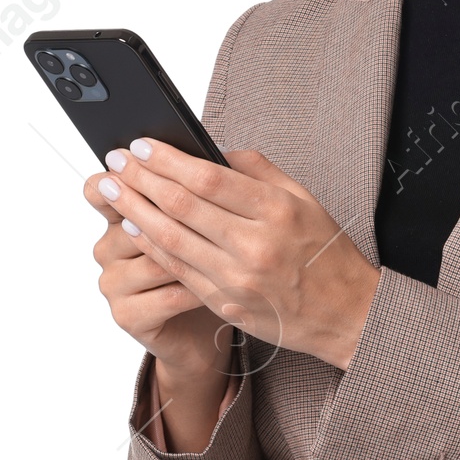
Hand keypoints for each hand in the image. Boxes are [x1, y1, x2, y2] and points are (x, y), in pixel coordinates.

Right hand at [85, 170, 231, 384]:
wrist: (202, 328)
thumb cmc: (207, 266)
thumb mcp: (203, 223)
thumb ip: (201, 190)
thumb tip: (216, 152)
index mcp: (120, 216)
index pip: (101, 188)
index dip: (118, 175)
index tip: (134, 156)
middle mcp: (109, 247)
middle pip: (133, 218)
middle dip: (171, 204)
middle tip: (209, 196)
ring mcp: (114, 283)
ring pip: (154, 256)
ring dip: (192, 250)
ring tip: (228, 242)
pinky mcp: (128, 315)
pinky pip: (167, 296)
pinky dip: (198, 287)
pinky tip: (226, 281)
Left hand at [91, 139, 380, 371]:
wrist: (346, 314)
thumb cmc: (325, 253)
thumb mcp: (304, 199)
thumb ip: (258, 170)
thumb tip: (211, 150)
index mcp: (277, 211)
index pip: (208, 177)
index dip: (167, 159)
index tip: (141, 145)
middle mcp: (256, 245)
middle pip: (182, 205)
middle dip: (141, 179)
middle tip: (115, 162)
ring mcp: (238, 279)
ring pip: (172, 239)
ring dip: (135, 210)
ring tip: (113, 190)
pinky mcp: (226, 304)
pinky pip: (178, 270)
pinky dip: (152, 246)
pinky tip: (134, 226)